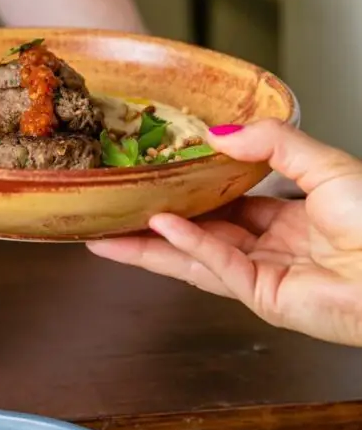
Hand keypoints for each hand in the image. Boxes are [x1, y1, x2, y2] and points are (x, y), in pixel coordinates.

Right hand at [88, 120, 361, 346]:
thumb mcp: (325, 164)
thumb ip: (272, 143)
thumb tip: (218, 132)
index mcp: (293, 217)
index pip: (227, 203)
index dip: (189, 190)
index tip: (154, 175)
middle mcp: (273, 247)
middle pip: (200, 233)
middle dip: (154, 223)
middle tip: (113, 211)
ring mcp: (265, 275)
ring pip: (194, 256)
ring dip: (150, 244)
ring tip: (105, 232)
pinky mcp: (262, 297)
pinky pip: (216, 266)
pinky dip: (187, 245)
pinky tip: (159, 226)